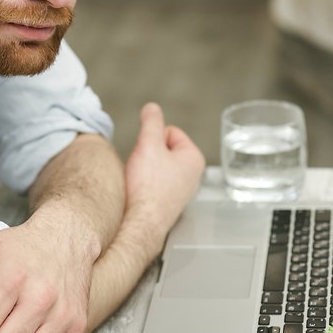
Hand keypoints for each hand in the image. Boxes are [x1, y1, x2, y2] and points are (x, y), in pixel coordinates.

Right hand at [121, 103, 204, 261]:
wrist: (139, 225)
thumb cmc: (147, 189)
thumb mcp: (148, 145)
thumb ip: (151, 122)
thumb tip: (152, 108)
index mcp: (193, 158)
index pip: (170, 131)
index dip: (152, 138)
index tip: (146, 153)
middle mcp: (192, 176)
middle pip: (163, 148)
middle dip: (148, 154)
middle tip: (142, 169)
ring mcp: (180, 191)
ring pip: (156, 166)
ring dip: (144, 169)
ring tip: (140, 182)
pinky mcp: (167, 202)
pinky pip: (152, 183)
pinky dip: (143, 185)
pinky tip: (139, 193)